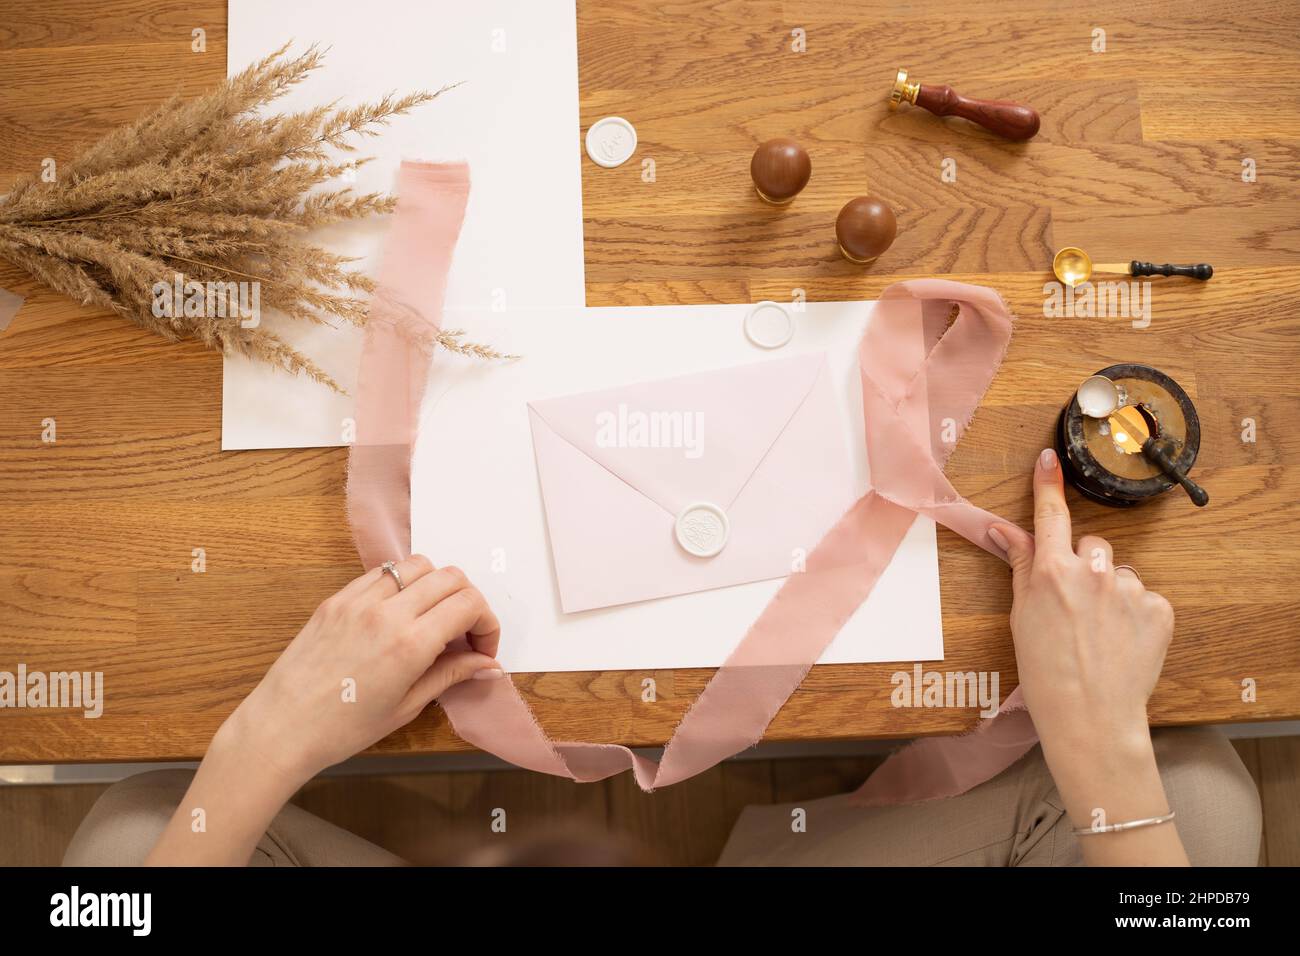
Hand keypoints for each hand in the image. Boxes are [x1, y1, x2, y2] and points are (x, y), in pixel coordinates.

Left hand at [221, 556, 502, 786]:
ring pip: (417, 565)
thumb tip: (487, 664)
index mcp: (410, 644)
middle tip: (463, 634)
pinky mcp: (336, 599)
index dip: (487, 624)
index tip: (481, 649)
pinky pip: (381, 573)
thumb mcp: (406, 707)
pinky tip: (398, 615)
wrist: (281, 728)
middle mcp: (387, 612)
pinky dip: (401, 585)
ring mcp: (358, 600)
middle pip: (450, 577)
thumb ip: (450, 675)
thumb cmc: (343, 729)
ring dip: (436, 586)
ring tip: (431, 620)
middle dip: (468, 602)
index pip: (469, 604)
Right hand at [988, 448, 1173, 754]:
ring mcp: (1128, 589)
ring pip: (1119, 573)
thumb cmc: (1045, 672)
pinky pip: (1145, 598)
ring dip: (1111, 592)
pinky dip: (1136, 614)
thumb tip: (1005, 530)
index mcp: (1052, 571)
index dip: (1047, 484)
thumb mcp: (1021, 616)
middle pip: (1091, 545)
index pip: (1050, 515)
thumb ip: (1021, 566)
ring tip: (1100, 632)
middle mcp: (1091, 572)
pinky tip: (1123, 641)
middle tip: (1074, 606)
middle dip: (1084, 565)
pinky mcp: (1159, 608)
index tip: (1050, 458)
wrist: (1089, 716)